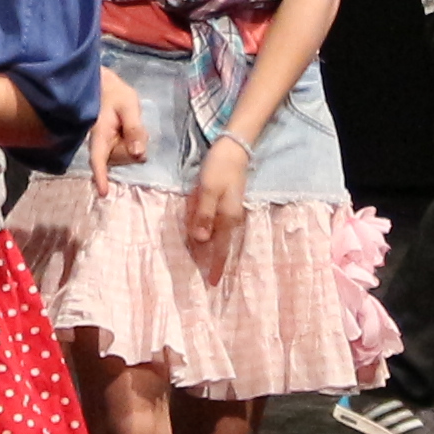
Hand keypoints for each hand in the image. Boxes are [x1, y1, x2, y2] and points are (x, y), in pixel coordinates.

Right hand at [93, 68, 149, 171]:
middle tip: (132, 121)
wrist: (104, 87)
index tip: (103, 194)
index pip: (98, 160)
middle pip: (124, 158)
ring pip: (129, 156)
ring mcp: (107, 148)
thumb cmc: (114, 94)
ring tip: (130, 122)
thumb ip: (133, 129)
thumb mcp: (128, 106)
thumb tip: (139, 154)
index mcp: (99, 135)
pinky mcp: (113, 148)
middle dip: (135, 144)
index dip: (101, 177)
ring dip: (136, 142)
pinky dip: (135, 144)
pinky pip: (130, 153)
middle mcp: (100, 146)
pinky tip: (131, 130)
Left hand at [183, 135, 250, 279]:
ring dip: (213, 251)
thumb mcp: (208, 190)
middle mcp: (231, 219)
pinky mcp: (227, 205)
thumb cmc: (219, 168)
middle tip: (209, 280)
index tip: (212, 284)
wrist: (234, 150)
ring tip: (207, 265)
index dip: (216, 266)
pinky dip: (212, 236)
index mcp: (227, 218)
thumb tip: (200, 241)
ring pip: (220, 237)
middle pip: (221, 246)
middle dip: (215, 262)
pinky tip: (205, 238)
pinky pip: (218, 226)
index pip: (221, 249)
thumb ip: (203, 215)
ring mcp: (231, 212)